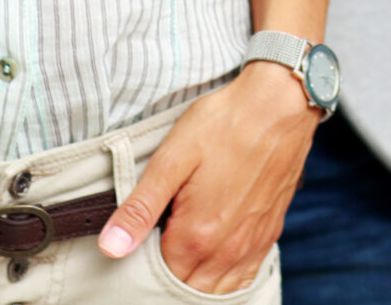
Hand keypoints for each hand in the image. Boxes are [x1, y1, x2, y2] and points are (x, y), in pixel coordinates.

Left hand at [100, 64, 315, 293]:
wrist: (280, 104)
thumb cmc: (224, 124)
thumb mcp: (173, 159)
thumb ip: (140, 208)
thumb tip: (111, 247)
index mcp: (197, 235)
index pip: (160, 281)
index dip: (142, 272)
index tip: (135, 252)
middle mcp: (227, 249)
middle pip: (189, 291)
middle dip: (168, 284)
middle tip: (153, 257)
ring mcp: (251, 244)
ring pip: (218, 292)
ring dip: (196, 287)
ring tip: (179, 265)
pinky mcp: (269, 232)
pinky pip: (245, 278)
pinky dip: (226, 284)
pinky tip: (214, 269)